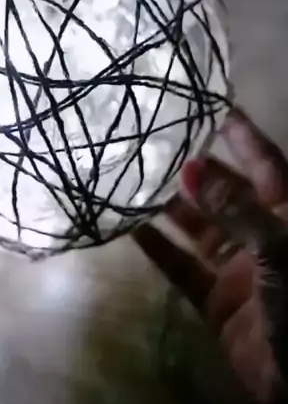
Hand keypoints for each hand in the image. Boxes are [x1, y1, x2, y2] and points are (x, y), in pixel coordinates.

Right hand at [134, 109, 287, 403]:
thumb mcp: (278, 247)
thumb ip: (235, 208)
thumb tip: (190, 167)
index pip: (262, 160)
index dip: (238, 131)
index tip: (206, 102)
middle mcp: (262, 231)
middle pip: (225, 190)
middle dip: (194, 166)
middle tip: (154, 138)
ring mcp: (238, 266)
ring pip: (198, 227)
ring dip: (169, 206)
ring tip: (133, 176)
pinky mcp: (216, 301)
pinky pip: (182, 268)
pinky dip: (158, 249)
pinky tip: (129, 228)